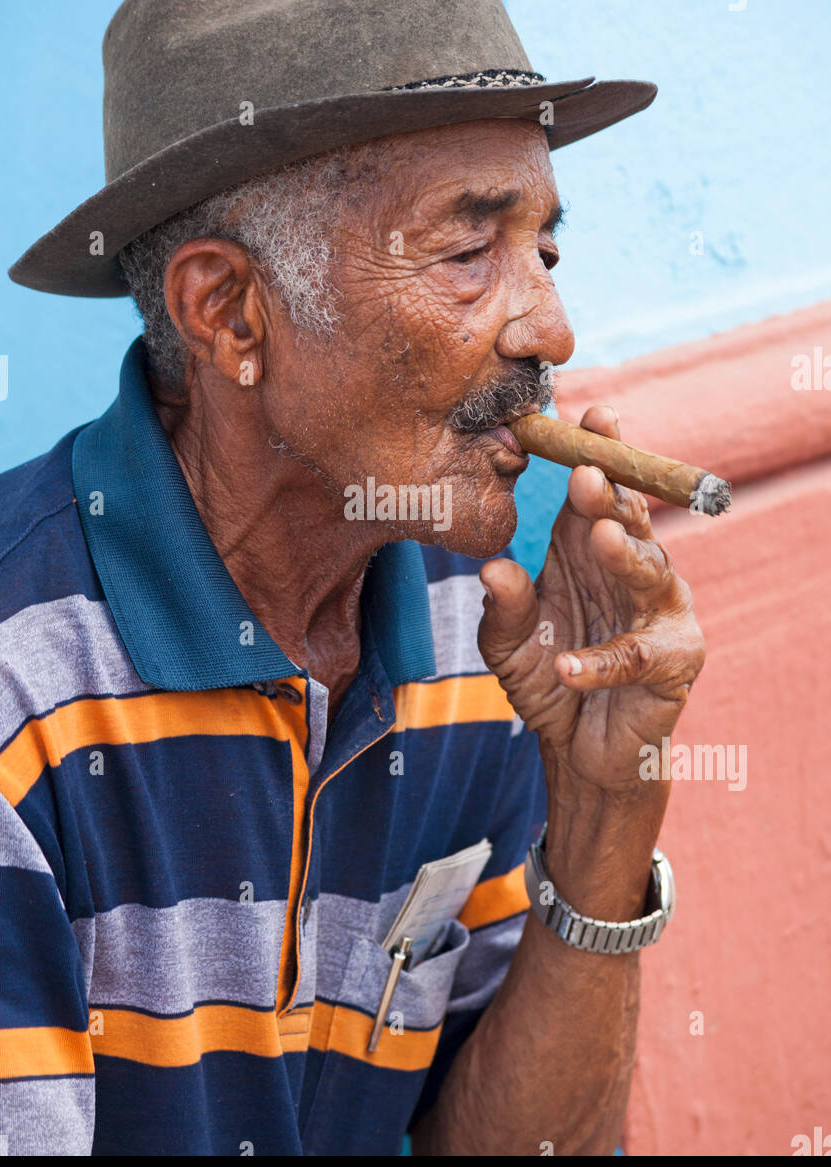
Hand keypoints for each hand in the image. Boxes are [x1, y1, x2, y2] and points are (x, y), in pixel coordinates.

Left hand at [478, 404, 705, 792]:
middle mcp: (631, 571)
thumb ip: (502, 607)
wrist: (581, 750)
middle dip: (612, 496)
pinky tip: (567, 666)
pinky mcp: (674, 661)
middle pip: (629, 522)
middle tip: (588, 473)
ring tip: (597, 540)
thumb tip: (492, 570)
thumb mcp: (508, 643)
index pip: (599, 492)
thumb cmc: (547, 678)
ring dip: (624, 558)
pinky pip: (636, 657)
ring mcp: (660, 612)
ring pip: (650, 575)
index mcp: (589, 549)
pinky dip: (599, 662)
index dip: (601, 453)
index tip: (591, 416)